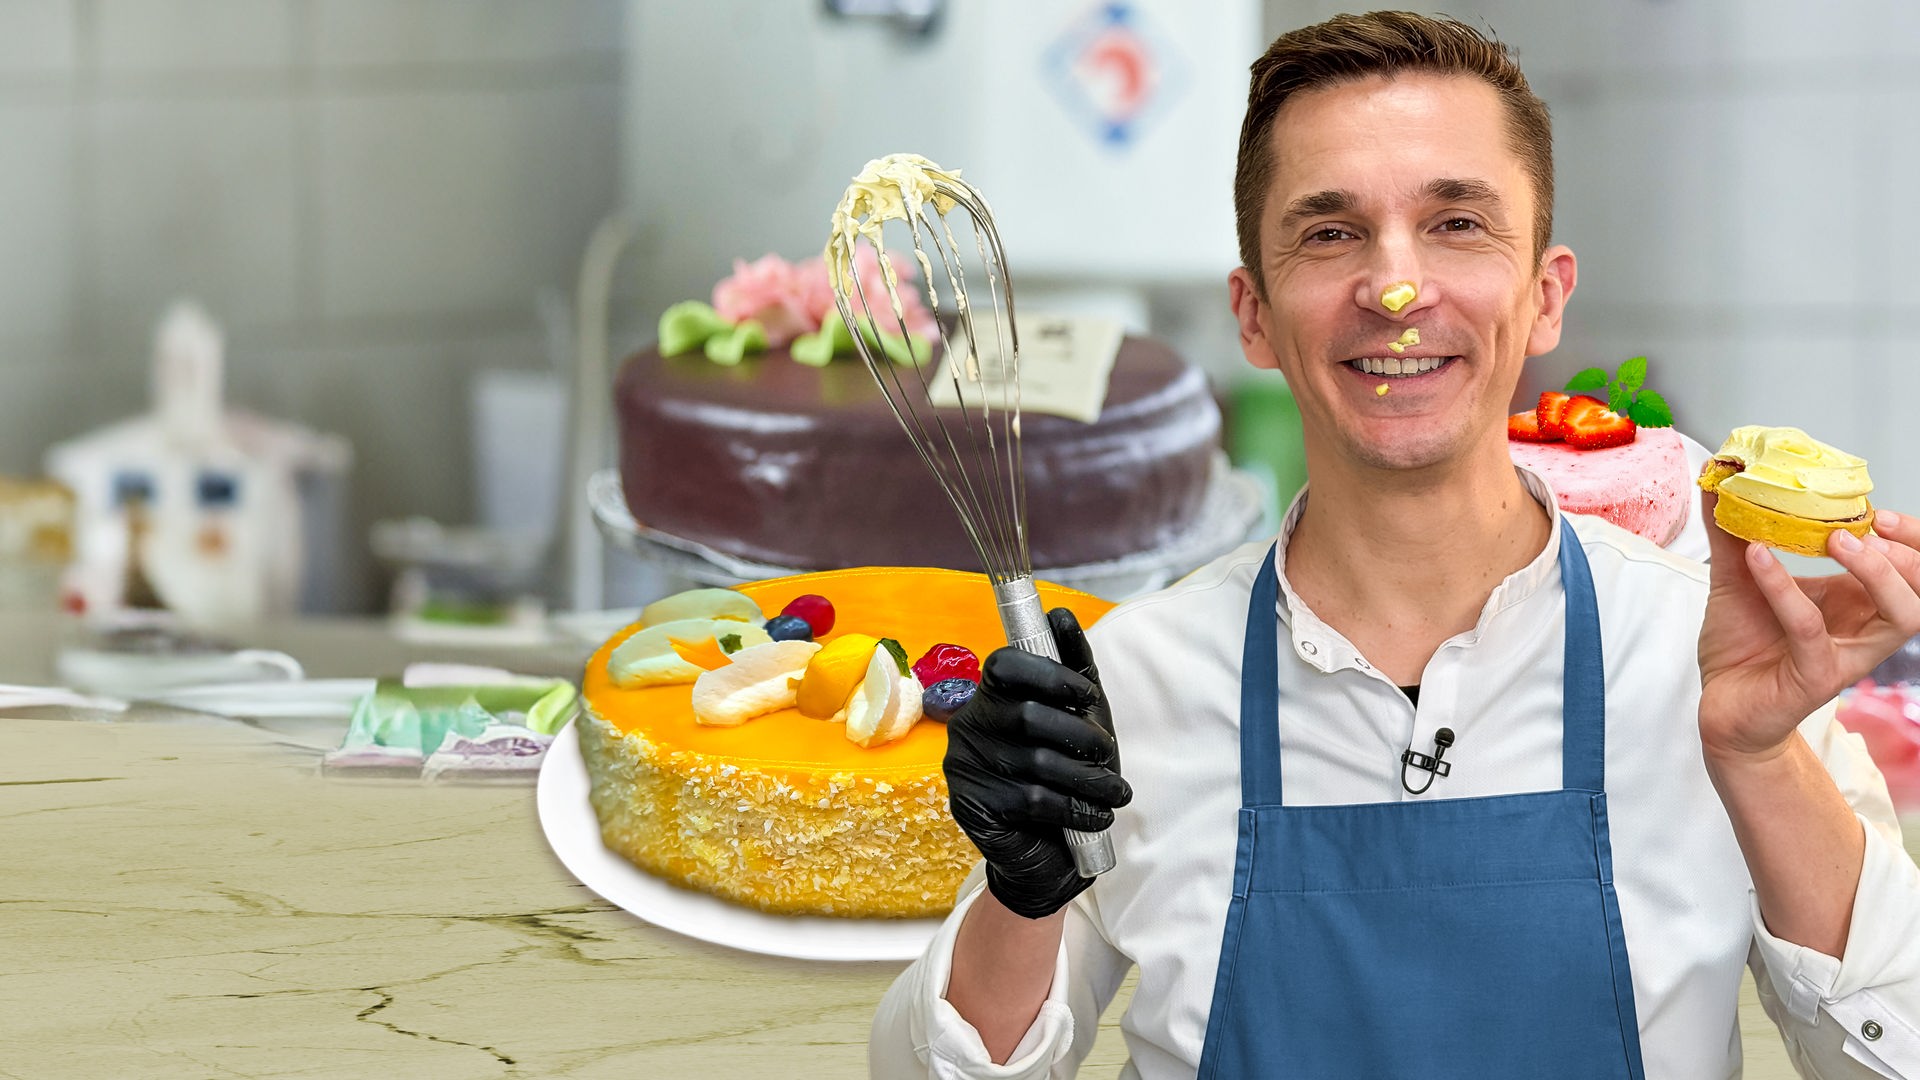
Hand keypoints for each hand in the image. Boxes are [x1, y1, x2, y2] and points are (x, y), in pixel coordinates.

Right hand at [945, 608, 1130, 919]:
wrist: (1048, 854)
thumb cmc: (1065, 775)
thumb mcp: (1080, 720)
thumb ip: (1074, 670)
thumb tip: (1060, 614)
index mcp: (990, 696)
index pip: (1005, 665)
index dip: (1050, 674)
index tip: (1087, 697)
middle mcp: (967, 726)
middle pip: (1026, 714)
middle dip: (1080, 735)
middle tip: (1108, 754)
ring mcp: (964, 767)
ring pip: (1035, 761)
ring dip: (1088, 778)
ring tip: (1115, 793)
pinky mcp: (971, 806)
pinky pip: (1032, 799)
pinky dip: (1076, 807)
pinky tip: (1096, 815)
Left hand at [1697, 493, 1919, 760]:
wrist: (1720, 703)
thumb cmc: (1742, 642)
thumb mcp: (1739, 575)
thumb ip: (1733, 529)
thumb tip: (1721, 474)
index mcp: (1860, 600)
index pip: (1912, 567)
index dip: (1911, 539)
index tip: (1878, 509)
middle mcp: (1865, 628)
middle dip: (1911, 554)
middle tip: (1870, 524)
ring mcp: (1846, 654)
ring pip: (1898, 615)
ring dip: (1876, 573)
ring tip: (1838, 540)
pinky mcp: (1816, 677)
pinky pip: (1812, 630)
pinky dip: (1786, 589)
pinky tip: (1757, 557)